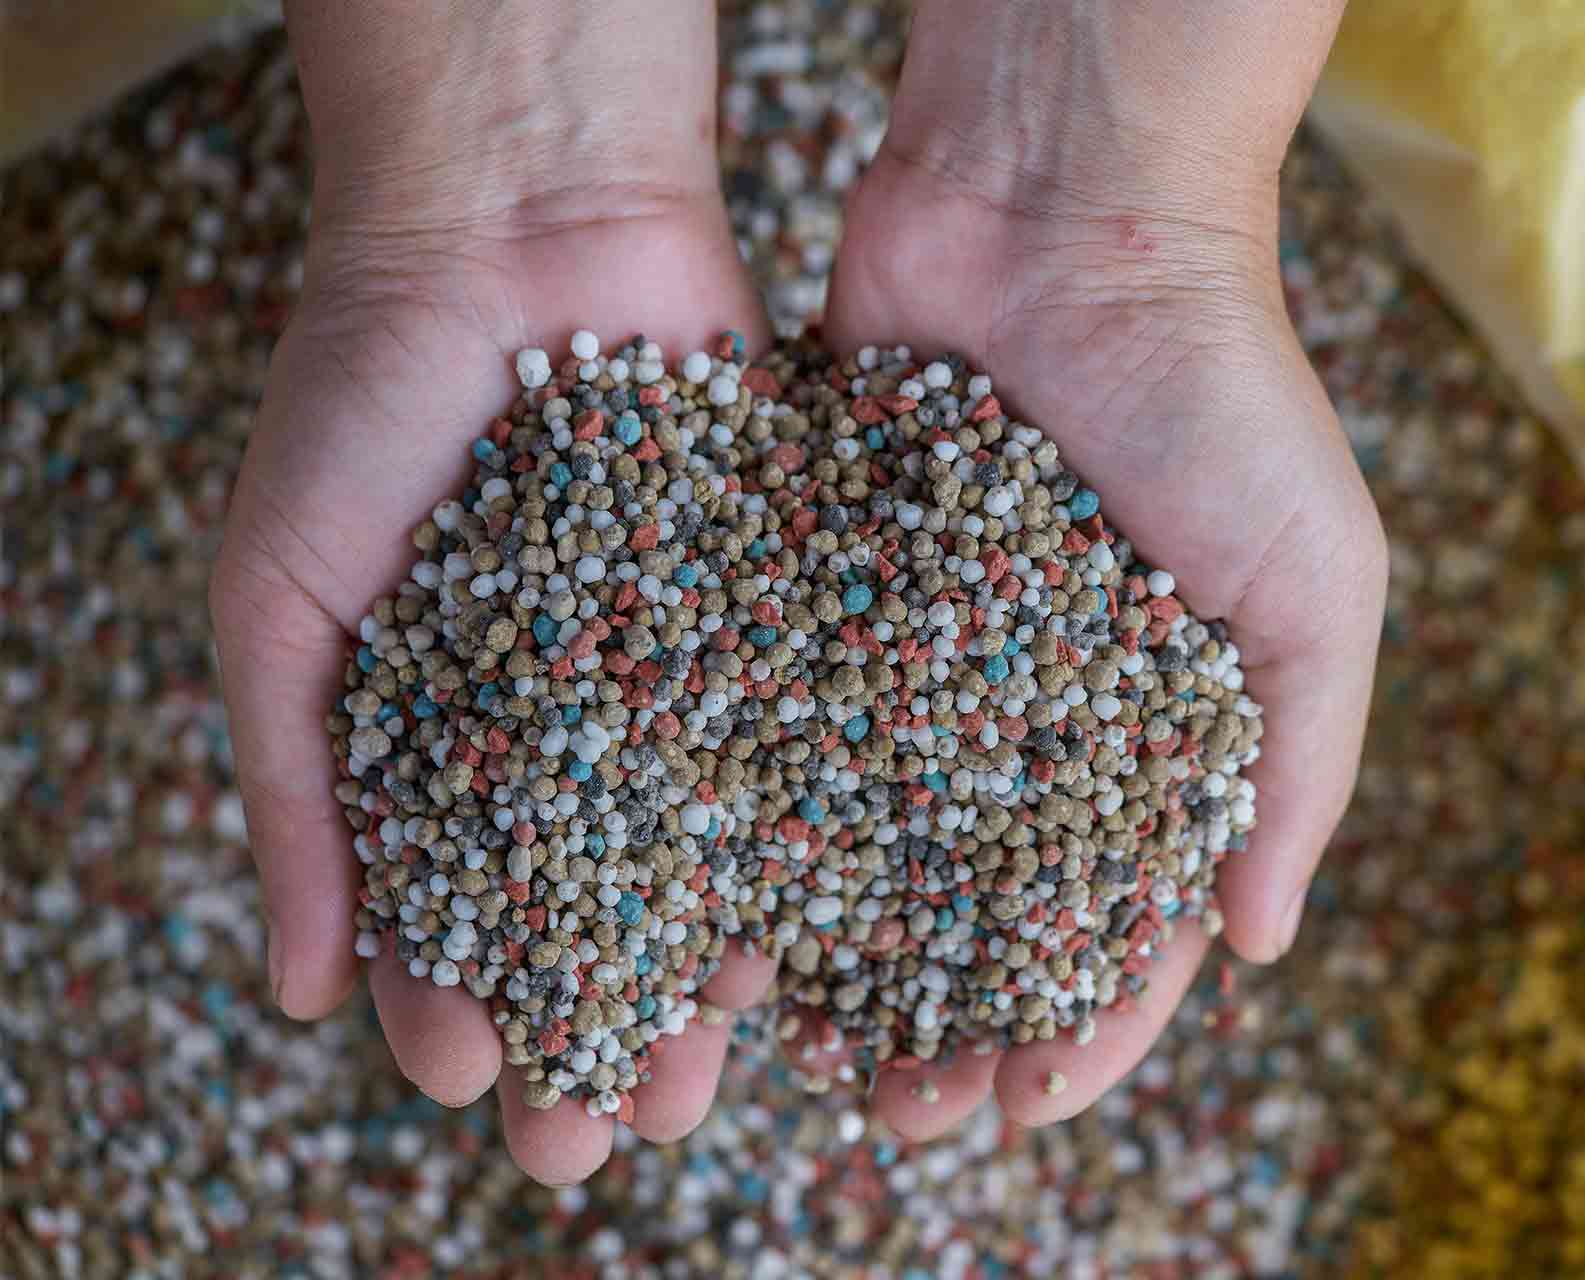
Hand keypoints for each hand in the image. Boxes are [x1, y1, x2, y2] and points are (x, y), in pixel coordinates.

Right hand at [210, 2, 775, 1184]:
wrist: (520, 226)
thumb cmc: (363, 402)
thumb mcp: (281, 599)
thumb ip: (293, 790)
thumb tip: (295, 992)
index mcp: (443, 732)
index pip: (447, 903)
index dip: (453, 999)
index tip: (468, 1084)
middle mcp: (570, 724)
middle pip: (586, 908)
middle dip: (593, 1024)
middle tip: (607, 1140)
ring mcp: (677, 677)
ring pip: (696, 860)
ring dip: (696, 977)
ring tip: (705, 1081)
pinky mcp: (772, 619)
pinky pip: (787, 754)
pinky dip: (791, 850)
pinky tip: (799, 943)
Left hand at [802, 0, 1384, 1138]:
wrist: (1066, 212)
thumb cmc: (1220, 391)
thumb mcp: (1316, 584)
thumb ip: (1299, 764)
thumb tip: (1253, 943)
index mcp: (1161, 722)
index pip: (1127, 909)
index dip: (1084, 1018)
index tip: (1024, 1101)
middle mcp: (1038, 705)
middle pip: (987, 901)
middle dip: (948, 1013)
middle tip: (895, 1112)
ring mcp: (929, 653)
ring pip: (876, 838)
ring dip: (844, 951)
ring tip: (796, 1052)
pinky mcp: (831, 588)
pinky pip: (794, 725)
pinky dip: (765, 819)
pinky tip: (727, 906)